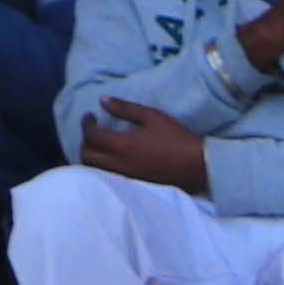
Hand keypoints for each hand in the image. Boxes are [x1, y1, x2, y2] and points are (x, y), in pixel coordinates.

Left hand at [80, 100, 216, 193]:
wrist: (198, 166)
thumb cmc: (176, 138)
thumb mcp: (152, 117)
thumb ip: (125, 108)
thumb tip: (102, 100)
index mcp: (121, 145)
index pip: (91, 135)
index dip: (86, 123)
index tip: (90, 116)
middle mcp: (118, 164)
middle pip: (86, 155)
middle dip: (85, 141)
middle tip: (93, 132)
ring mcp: (124, 177)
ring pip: (94, 169)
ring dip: (91, 156)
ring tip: (100, 147)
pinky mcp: (133, 184)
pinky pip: (107, 176)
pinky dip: (102, 167)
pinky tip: (112, 160)